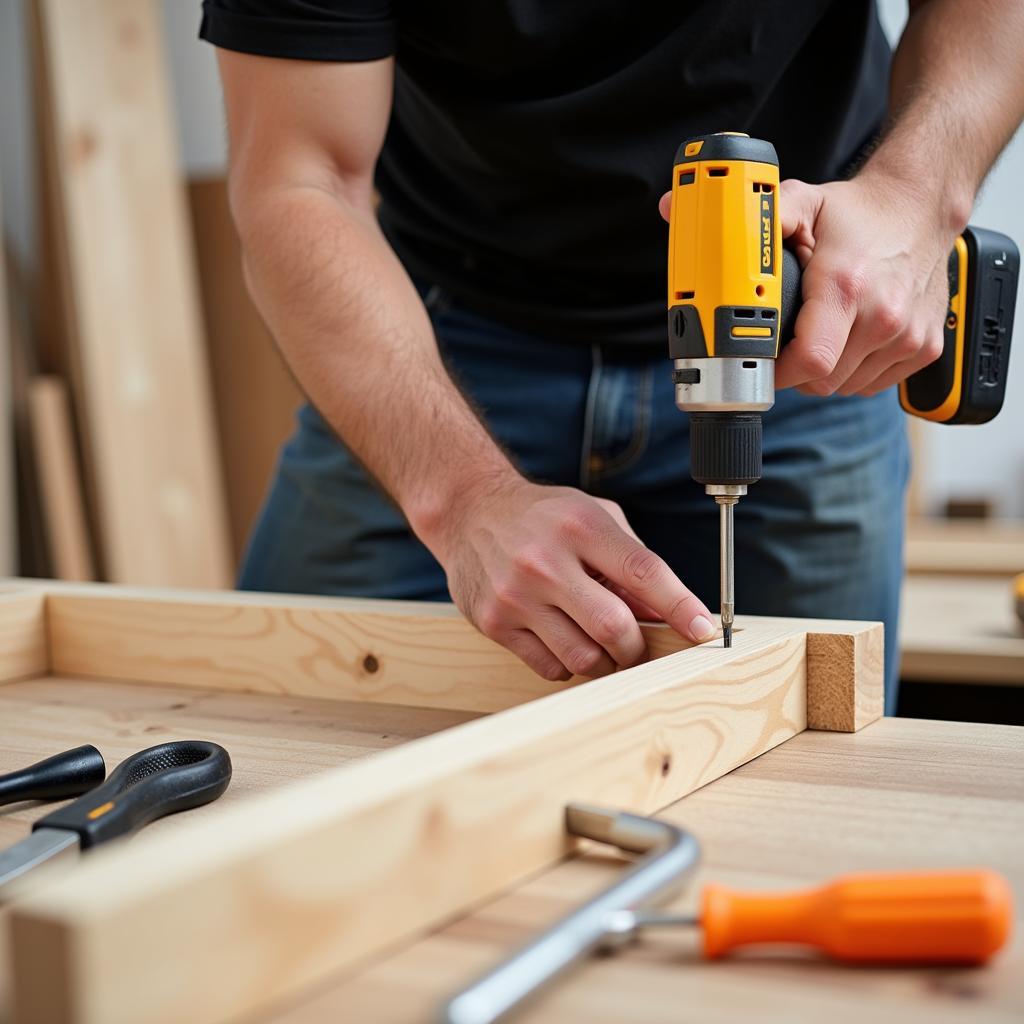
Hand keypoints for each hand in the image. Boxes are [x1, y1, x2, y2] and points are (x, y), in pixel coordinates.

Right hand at [424, 477, 717, 680]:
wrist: (469, 511)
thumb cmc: (542, 516)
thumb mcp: (594, 517)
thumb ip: (633, 561)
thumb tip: (669, 614)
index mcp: (581, 527)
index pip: (644, 573)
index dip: (680, 607)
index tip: (705, 630)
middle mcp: (545, 561)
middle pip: (614, 628)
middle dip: (637, 647)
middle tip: (638, 645)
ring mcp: (516, 595)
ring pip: (582, 658)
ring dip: (605, 662)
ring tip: (601, 646)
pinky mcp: (494, 622)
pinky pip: (549, 667)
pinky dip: (569, 664)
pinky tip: (564, 639)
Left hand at [774, 173, 957, 395]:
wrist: (921, 207)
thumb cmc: (860, 213)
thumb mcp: (805, 203)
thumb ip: (768, 221)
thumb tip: (735, 237)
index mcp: (847, 287)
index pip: (809, 361)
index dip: (779, 371)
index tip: (765, 361)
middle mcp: (884, 316)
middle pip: (823, 383)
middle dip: (798, 371)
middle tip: (792, 342)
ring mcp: (909, 336)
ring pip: (847, 387)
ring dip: (828, 371)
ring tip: (826, 332)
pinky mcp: (927, 348)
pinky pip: (874, 384)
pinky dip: (857, 371)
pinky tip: (853, 338)